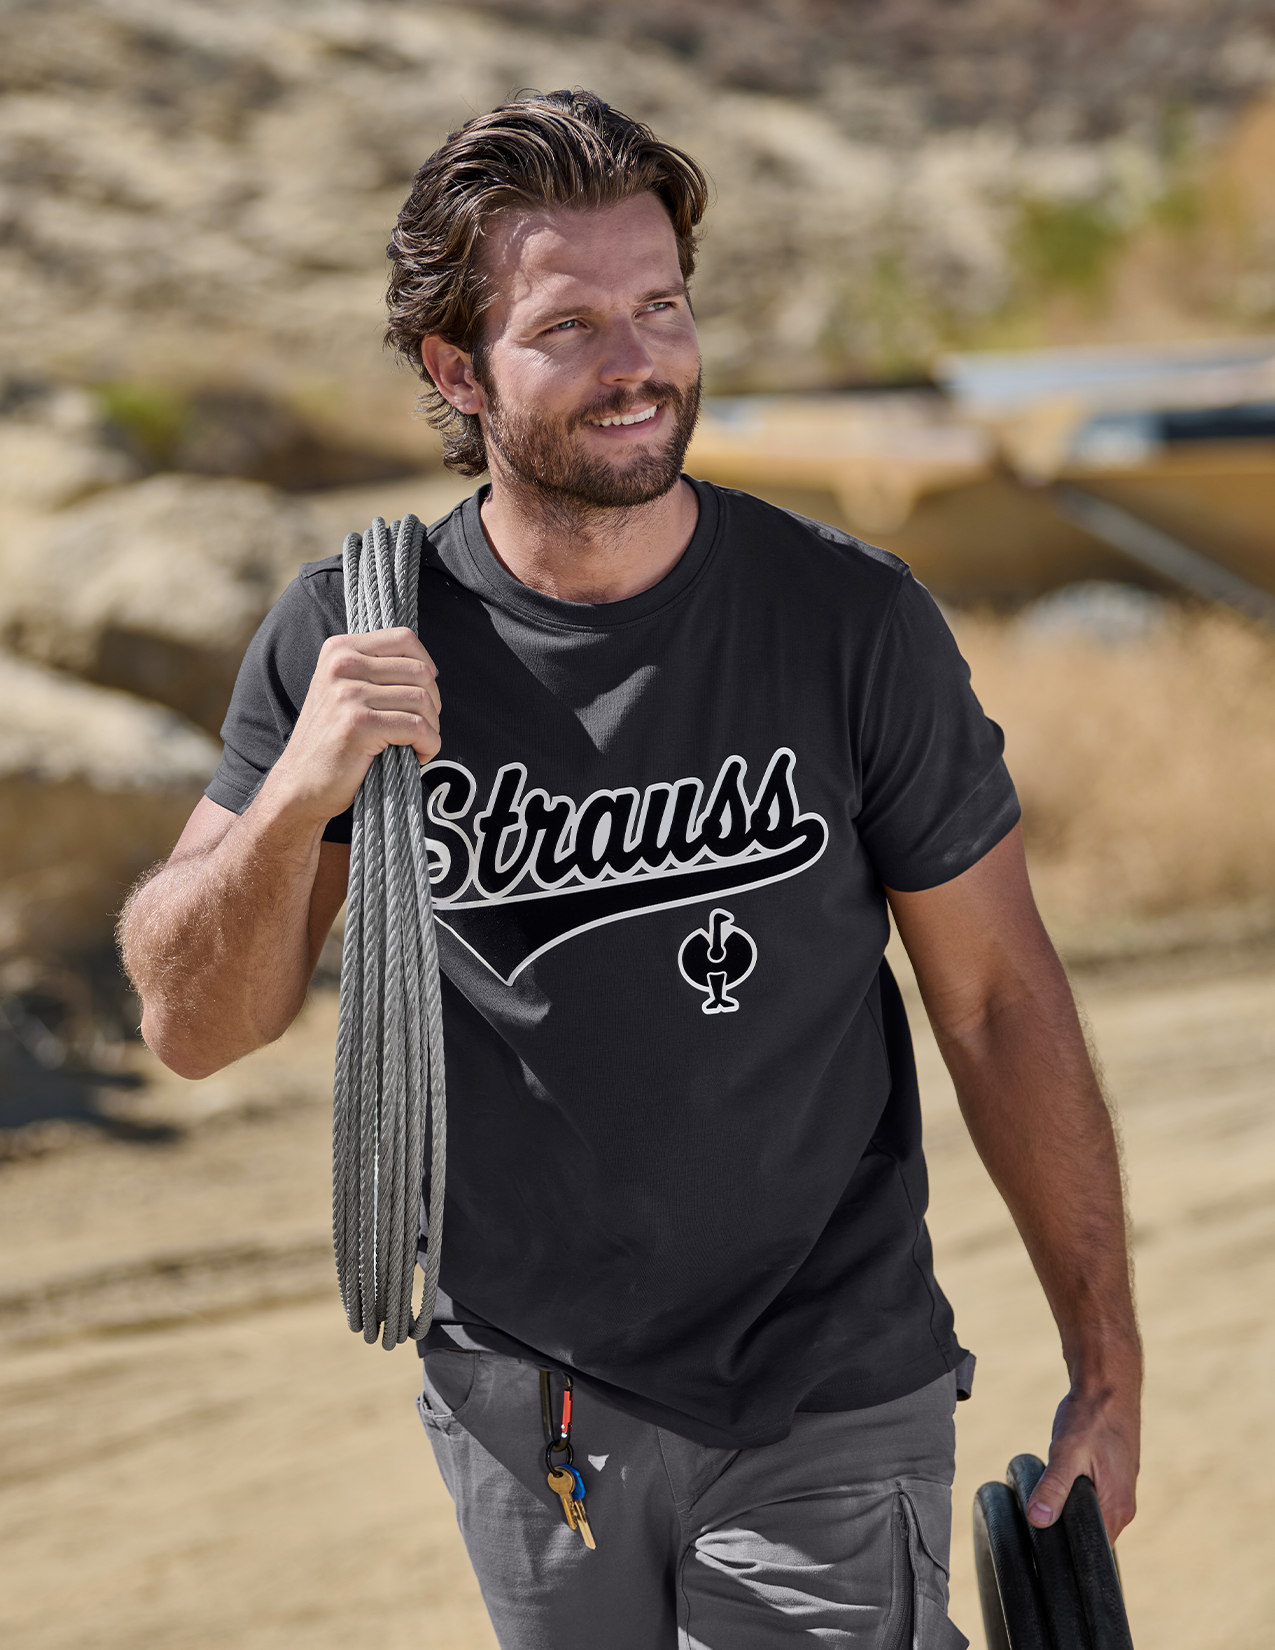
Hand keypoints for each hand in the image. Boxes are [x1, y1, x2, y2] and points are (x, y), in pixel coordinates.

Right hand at [265, 627, 441, 824]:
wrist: (301, 785)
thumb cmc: (332, 741)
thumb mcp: (343, 690)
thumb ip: (375, 670)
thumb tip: (428, 668)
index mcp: (339, 650)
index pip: (404, 639)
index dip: (426, 665)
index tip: (425, 693)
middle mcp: (341, 665)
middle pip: (419, 671)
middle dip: (433, 703)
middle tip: (423, 727)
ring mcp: (348, 694)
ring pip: (422, 699)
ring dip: (431, 727)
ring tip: (419, 743)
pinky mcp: (359, 724)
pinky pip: (417, 727)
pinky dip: (429, 745)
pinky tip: (419, 755)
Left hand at [1024, 1366, 1140, 1540]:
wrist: (1108, 1385)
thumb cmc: (1090, 1417)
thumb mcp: (1066, 1451)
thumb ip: (1054, 1487)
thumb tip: (1038, 1520)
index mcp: (1116, 1507)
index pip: (1093, 1549)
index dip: (1069, 1551)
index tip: (1045, 1543)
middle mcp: (1124, 1506)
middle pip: (1093, 1535)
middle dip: (1068, 1531)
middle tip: (1040, 1516)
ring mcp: (1122, 1490)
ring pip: (1093, 1516)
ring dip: (1071, 1511)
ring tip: (1049, 1497)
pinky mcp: (1116, 1477)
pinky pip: (1096, 1500)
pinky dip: (1077, 1496)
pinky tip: (1061, 1482)